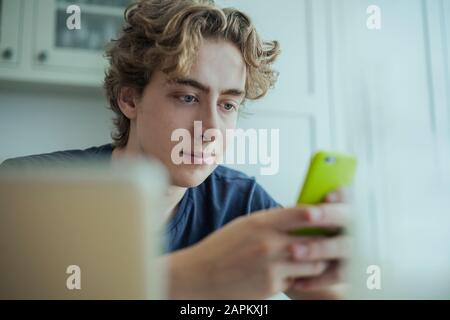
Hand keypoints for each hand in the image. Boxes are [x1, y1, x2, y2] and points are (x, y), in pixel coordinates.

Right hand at [162, 198, 348, 298]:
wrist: (200, 276)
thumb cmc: (221, 248)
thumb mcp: (244, 225)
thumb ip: (271, 220)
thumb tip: (299, 216)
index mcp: (261, 222)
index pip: (302, 213)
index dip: (323, 213)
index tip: (334, 213)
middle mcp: (269, 243)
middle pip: (315, 241)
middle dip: (326, 242)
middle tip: (332, 240)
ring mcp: (272, 266)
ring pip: (313, 263)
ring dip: (315, 262)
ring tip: (307, 259)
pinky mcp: (272, 285)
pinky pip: (297, 280)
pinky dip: (296, 278)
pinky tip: (284, 274)